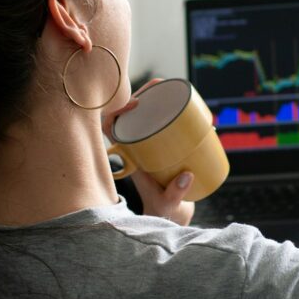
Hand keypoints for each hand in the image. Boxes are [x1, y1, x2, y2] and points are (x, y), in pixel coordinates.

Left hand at [102, 78, 194, 226]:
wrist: (168, 214)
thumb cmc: (161, 209)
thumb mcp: (166, 203)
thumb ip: (174, 193)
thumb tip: (187, 175)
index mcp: (129, 156)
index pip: (111, 128)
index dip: (115, 110)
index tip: (133, 102)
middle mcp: (137, 147)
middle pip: (131, 114)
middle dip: (143, 94)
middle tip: (160, 84)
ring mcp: (151, 145)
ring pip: (147, 115)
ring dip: (156, 97)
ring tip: (172, 86)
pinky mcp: (166, 146)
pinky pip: (165, 123)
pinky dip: (173, 110)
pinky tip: (183, 100)